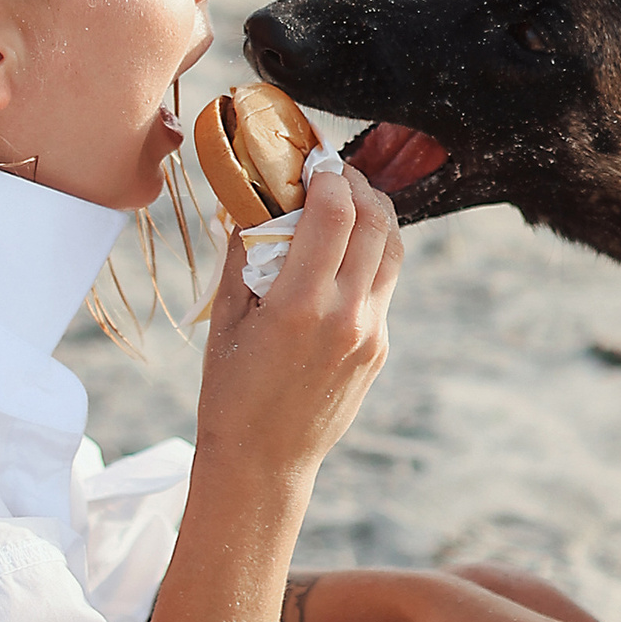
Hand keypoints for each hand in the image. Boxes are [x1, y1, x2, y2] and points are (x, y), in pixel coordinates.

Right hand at [194, 161, 400, 481]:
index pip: (335, 212)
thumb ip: (245, 254)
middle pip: (375, 221)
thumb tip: (253, 199)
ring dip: (376, 213)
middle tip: (334, 169)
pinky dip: (372, 253)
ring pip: (393, 249)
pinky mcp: (380, 348)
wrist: (264, 462)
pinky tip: (346, 250)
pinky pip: (385, 284)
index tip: (313, 159)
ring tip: (350, 199)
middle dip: (357, 183)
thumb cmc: (231, 392)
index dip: (329, 174)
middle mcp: (346, 315)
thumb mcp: (227, 319)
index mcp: (300, 304)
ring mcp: (370, 333)